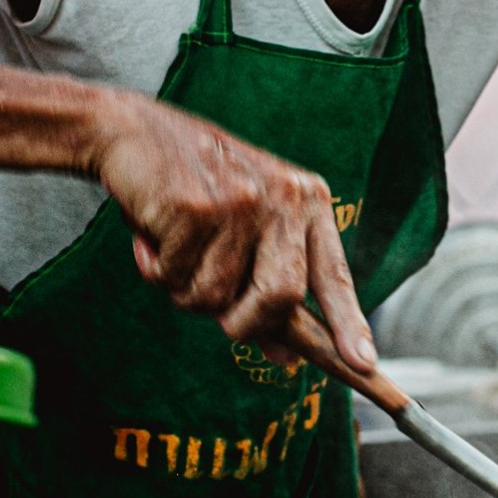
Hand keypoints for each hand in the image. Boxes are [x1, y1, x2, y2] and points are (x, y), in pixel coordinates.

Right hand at [89, 93, 375, 372]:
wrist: (134, 132)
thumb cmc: (194, 187)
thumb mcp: (245, 229)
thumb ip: (267, 286)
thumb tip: (286, 356)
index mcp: (306, 203)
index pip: (333, 275)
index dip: (347, 323)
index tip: (363, 364)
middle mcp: (283, 200)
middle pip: (281, 297)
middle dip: (245, 323)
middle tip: (220, 316)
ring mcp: (240, 203)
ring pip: (217, 296)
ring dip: (185, 290)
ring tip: (176, 249)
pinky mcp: (194, 207)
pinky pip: (174, 276)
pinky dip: (155, 268)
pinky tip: (153, 234)